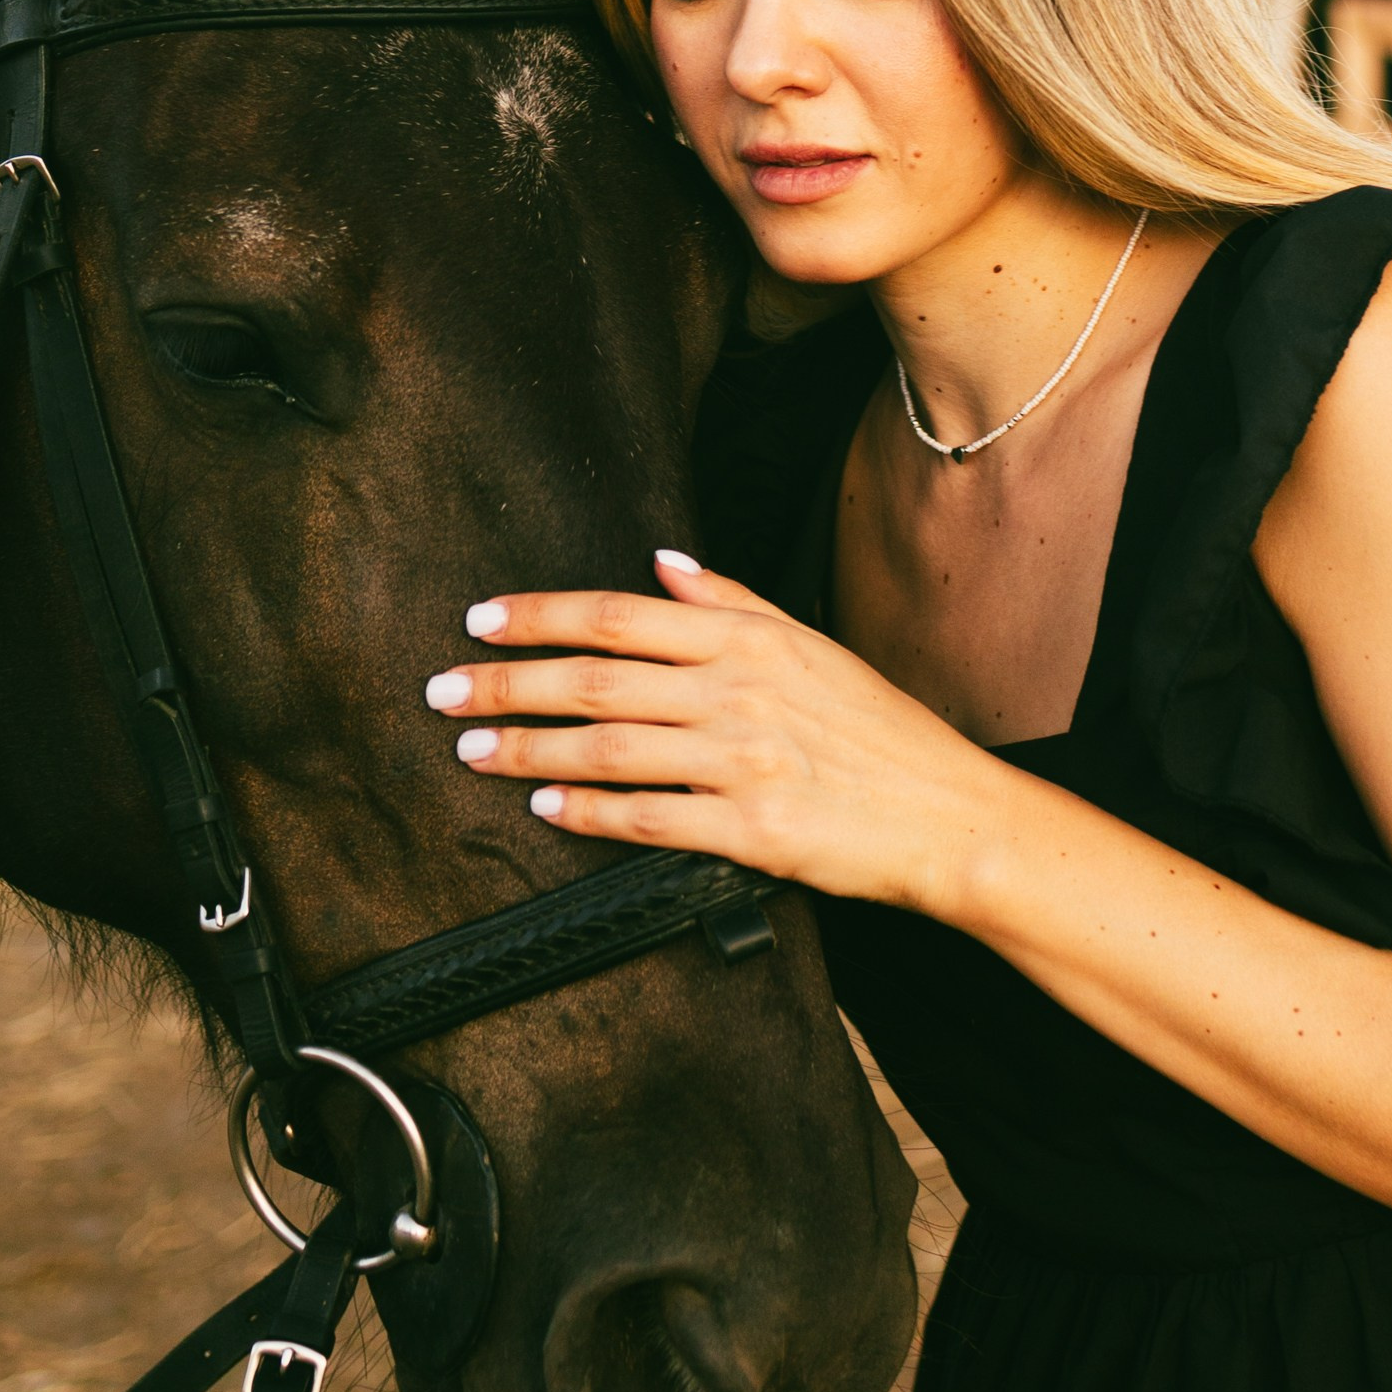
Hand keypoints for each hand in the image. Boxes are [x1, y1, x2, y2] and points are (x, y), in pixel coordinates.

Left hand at [421, 551, 1017, 918]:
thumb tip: (663, 561)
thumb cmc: (881, 732)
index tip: (482, 619)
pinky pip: (648, 818)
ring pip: (608, 746)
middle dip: (507, 683)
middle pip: (596, 678)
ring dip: (530, 749)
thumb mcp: (812, 644)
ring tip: (474, 750)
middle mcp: (738, 693)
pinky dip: (588, 812)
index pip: (619, 615)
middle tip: (444, 689)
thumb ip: (732, 601)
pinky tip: (545, 808)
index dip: (541, 615)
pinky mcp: (749, 830)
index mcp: (749, 641)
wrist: (947, 814)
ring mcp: (742, 763)